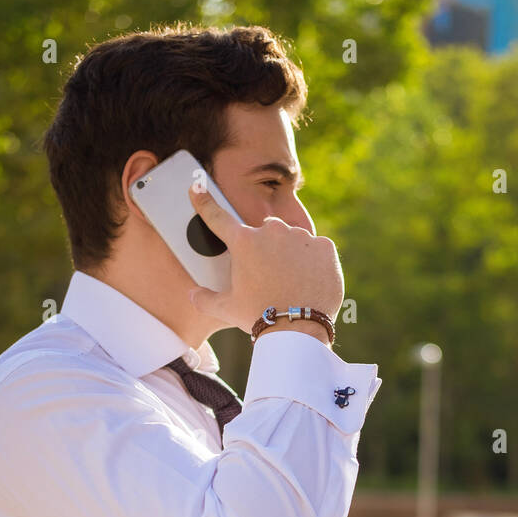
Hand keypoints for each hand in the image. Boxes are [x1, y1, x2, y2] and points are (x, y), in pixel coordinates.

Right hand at [187, 186, 344, 332]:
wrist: (298, 331)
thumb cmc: (259, 317)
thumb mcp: (226, 309)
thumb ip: (205, 299)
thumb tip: (193, 294)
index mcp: (243, 243)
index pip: (218, 217)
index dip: (205, 201)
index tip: (197, 186)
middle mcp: (271, 231)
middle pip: (267, 230)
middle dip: (268, 247)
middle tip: (272, 275)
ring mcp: (300, 236)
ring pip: (295, 240)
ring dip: (293, 254)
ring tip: (293, 283)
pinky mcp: (325, 246)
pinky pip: (318, 249)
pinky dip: (315, 263)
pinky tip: (311, 281)